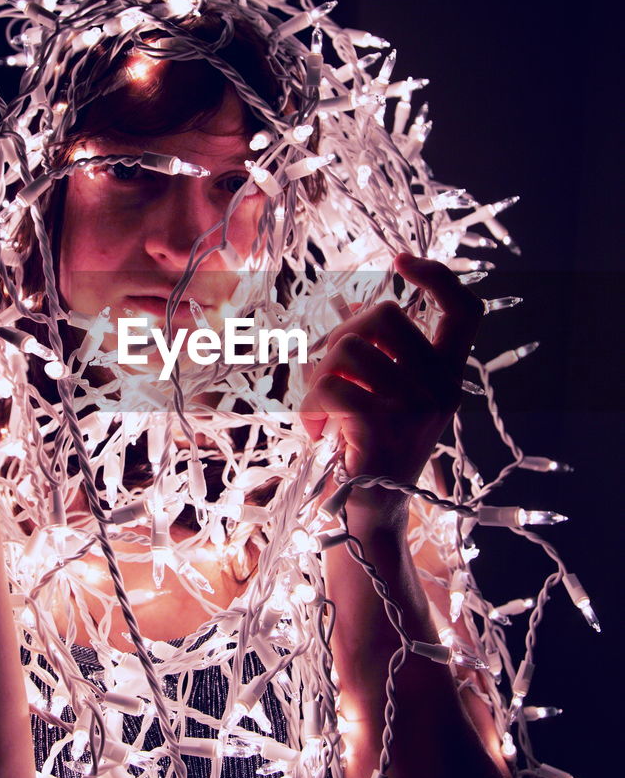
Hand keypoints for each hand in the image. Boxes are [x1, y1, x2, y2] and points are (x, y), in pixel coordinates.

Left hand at [300, 254, 482, 498]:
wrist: (368, 514)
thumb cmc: (368, 449)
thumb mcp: (386, 396)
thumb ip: (379, 354)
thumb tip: (355, 308)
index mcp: (449, 375)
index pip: (466, 310)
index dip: (438, 276)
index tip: (401, 262)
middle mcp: (442, 388)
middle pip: (384, 315)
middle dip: (341, 336)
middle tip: (329, 377)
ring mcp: (415, 408)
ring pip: (348, 348)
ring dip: (318, 379)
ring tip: (321, 412)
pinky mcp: (382, 427)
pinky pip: (331, 387)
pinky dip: (309, 408)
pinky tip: (315, 432)